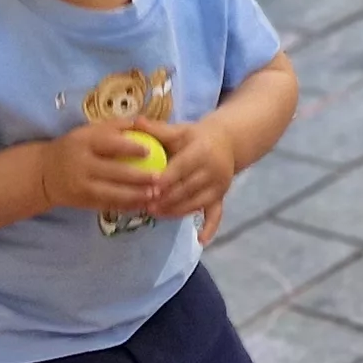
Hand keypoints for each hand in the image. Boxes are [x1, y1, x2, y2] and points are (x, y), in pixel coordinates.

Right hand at [37, 123, 164, 214]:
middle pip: (114, 172)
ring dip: (136, 195)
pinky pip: (109, 205)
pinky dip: (127, 206)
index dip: (130, 147)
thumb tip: (143, 121)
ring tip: (156, 194)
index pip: (109, 143)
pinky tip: (143, 204)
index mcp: (83, 142)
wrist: (44, 173)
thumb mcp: (87, 132)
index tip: (150, 150)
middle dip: (139, 177)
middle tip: (160, 178)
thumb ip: (114, 126)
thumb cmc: (74, 147)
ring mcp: (82, 185)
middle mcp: (81, 164)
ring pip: (113, 193)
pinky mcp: (83, 202)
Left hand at [137, 115, 240, 236]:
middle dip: (166, 198)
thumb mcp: (179, 130)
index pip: (182, 167)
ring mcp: (218, 186)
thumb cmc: (195, 136)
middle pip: (188, 188)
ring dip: (176, 211)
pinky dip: (210, 228)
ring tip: (155, 214)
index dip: (166, 179)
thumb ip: (157, 129)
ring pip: (196, 203)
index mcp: (202, 151)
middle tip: (145, 205)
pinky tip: (201, 241)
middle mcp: (214, 170)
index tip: (150, 188)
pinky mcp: (221, 197)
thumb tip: (135, 121)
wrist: (227, 142)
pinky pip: (217, 214)